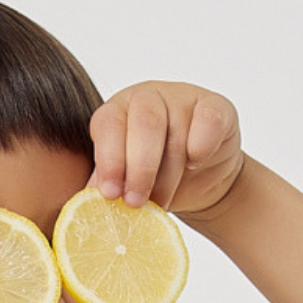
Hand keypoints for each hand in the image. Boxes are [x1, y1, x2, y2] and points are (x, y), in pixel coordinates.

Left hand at [85, 82, 245, 222]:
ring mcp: (183, 98)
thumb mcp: (125, 181)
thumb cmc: (153, 178)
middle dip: (140, 169)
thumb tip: (86, 206)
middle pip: (144, 123)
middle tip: (136, 204)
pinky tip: (194, 165)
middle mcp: (148, 97)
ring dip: (168, 175)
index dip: (109, 160)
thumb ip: (107, 186)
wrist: (199, 179)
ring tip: (161, 204)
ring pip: (176, 132)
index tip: (110, 195)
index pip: (109, 124)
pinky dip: (201, 146)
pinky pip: (209, 121)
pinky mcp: (216, 107)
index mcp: (118, 111)